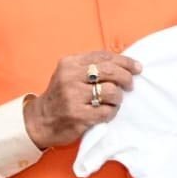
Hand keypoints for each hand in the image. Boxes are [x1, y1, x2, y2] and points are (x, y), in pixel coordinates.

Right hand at [24, 51, 140, 149]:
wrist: (40, 121)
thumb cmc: (61, 96)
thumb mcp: (69, 74)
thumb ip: (90, 66)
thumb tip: (123, 63)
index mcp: (69, 64)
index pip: (104, 56)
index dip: (125, 61)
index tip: (136, 67)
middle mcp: (70, 78)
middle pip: (111, 71)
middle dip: (126, 77)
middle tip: (130, 85)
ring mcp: (74, 97)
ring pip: (112, 91)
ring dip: (118, 97)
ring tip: (114, 101)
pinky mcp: (78, 116)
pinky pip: (107, 111)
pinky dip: (112, 111)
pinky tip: (106, 112)